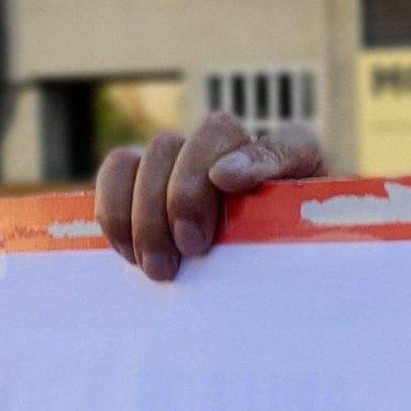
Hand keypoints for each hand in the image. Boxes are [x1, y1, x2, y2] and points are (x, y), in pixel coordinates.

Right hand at [94, 113, 324, 281]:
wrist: (259, 275)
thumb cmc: (274, 265)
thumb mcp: (293, 253)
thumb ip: (287, 230)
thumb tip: (233, 197)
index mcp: (296, 164)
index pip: (287, 145)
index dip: (253, 158)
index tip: (226, 182)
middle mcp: (240, 149)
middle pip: (211, 134)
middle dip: (187, 194)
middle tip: (190, 248)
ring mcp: (190, 158)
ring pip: (157, 151)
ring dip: (147, 210)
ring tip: (157, 266)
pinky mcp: (149, 177)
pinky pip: (118, 169)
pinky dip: (115, 208)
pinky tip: (127, 251)